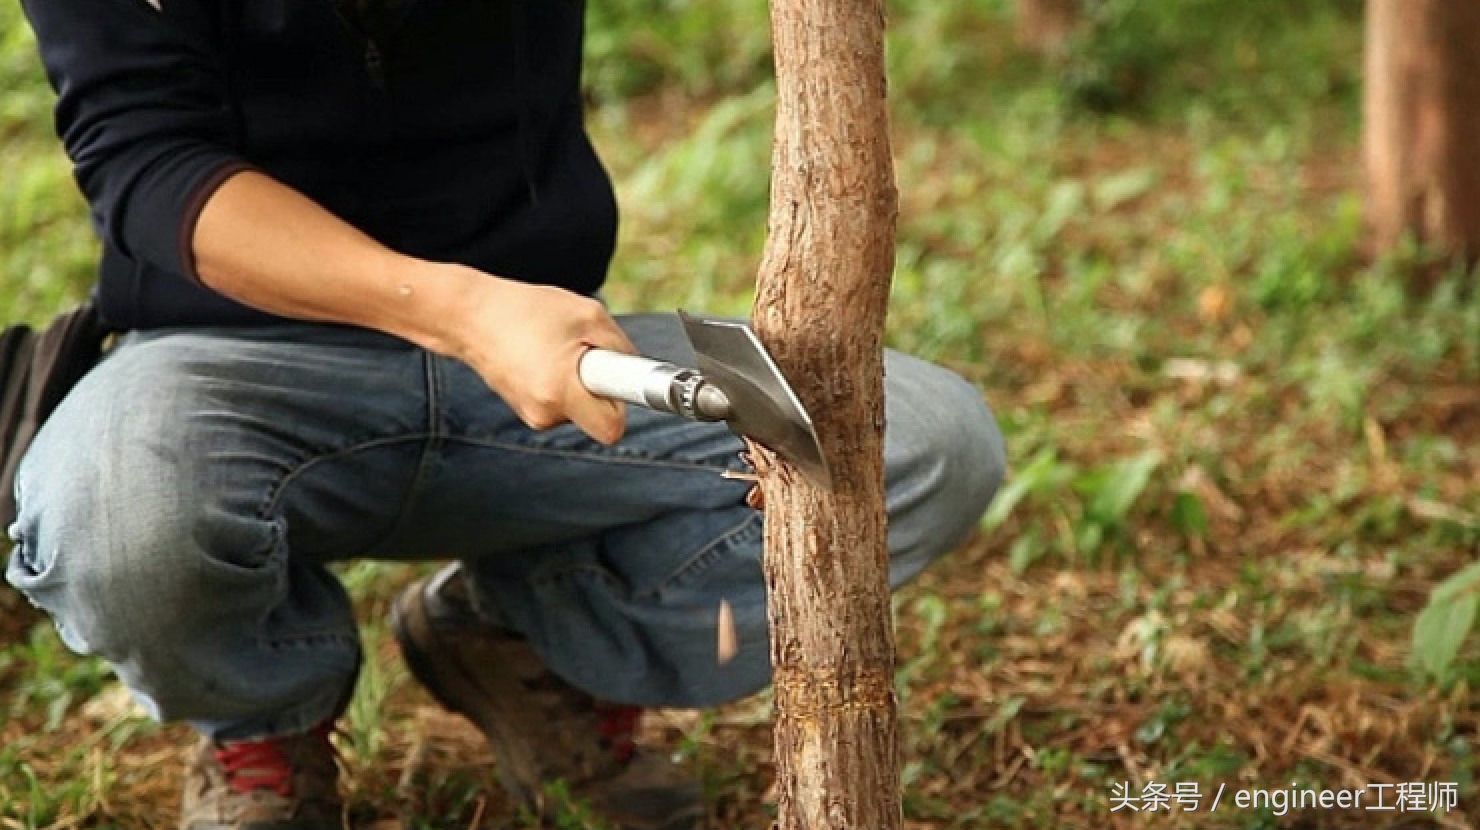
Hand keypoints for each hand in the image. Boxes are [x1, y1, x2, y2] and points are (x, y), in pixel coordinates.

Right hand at [444, 272, 636, 444]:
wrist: (470, 316)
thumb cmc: (528, 310)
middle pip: (598, 417)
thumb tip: (637, 371)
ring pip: (579, 408)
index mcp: (561, 390)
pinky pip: (562, 402)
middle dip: (601, 388)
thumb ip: (621, 348)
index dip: (622, 406)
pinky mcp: (526, 410)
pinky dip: (561, 382)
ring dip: (579, 381)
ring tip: (555, 347)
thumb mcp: (589, 315)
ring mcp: (532, 415)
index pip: (610, 429)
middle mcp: (545, 413)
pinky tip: (542, 355)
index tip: (623, 387)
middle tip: (585, 352)